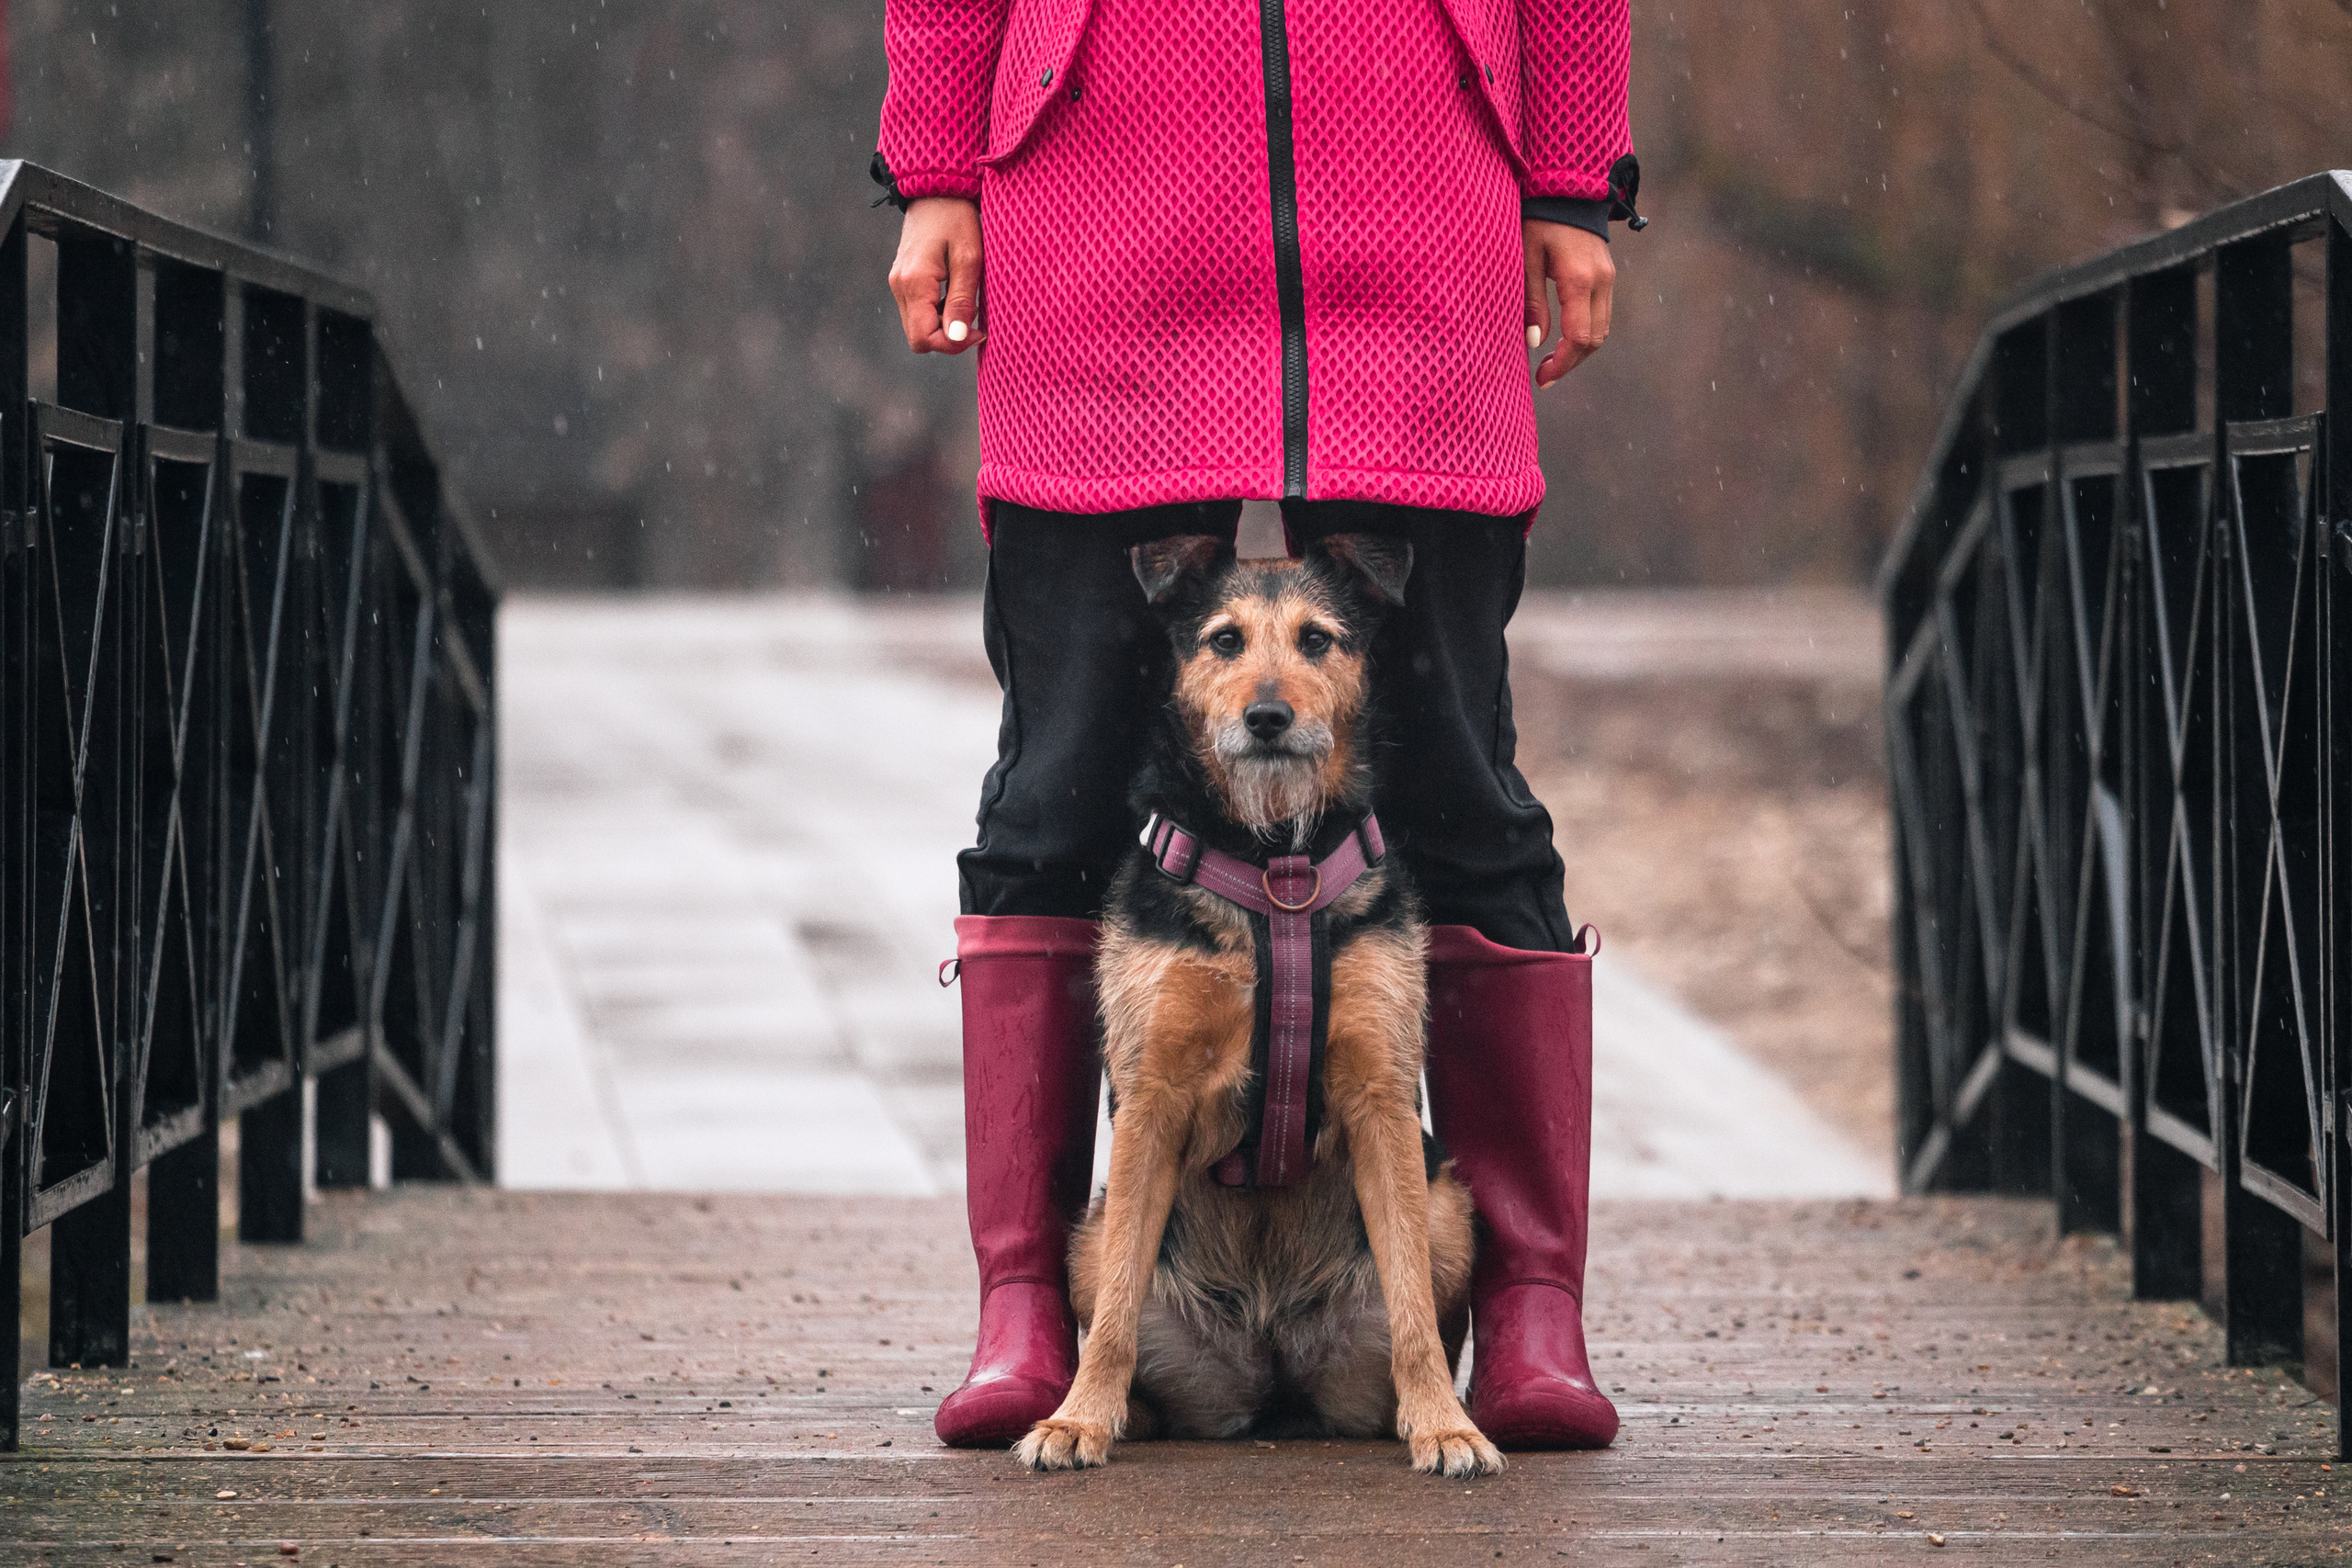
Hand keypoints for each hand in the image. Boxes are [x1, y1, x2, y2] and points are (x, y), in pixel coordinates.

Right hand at [888, 197, 984, 353]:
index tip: (979, 331)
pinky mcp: (903, 279)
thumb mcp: (969, 259)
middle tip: (976, 319)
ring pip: (918, 326)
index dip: (953, 345)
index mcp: (914, 282)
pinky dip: (938, 313)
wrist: (936, 188)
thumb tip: (958, 338)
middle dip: (949, 337)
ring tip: (968, 302)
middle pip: (918, 337)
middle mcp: (899, 286)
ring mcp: (898, 283)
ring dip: (944, 325)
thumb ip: (961, 300)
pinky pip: (918, 311)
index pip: (923, 339)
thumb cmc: (957, 218)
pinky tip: (956, 294)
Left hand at [1522, 220, 1613, 386]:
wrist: (1569, 187)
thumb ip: (1532, 300)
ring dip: (1579, 350)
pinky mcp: (1607, 274)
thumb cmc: (1540, 219)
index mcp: (1578, 279)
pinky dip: (1585, 332)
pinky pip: (1601, 314)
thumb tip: (1535, 342)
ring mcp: (1608, 278)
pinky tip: (1563, 338)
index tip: (1542, 378)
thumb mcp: (1527, 257)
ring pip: (1601, 329)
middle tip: (1544, 376)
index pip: (1578, 337)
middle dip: (1570, 362)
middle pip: (1594, 339)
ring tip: (1552, 361)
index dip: (1562, 363)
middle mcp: (1601, 281)